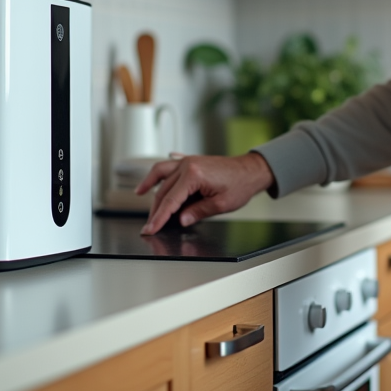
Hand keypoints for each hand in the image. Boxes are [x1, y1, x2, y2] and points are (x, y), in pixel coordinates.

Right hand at [136, 151, 274, 235]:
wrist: (251, 169)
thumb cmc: (240, 184)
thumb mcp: (221, 204)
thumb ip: (198, 212)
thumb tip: (181, 220)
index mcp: (194, 175)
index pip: (170, 201)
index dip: (159, 218)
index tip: (150, 229)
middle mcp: (187, 165)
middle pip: (163, 190)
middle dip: (155, 209)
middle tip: (149, 225)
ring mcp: (188, 161)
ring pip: (161, 174)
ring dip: (149, 185)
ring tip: (139, 196)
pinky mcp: (191, 162)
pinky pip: (168, 167)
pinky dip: (157, 175)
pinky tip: (151, 181)